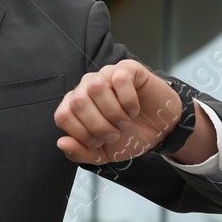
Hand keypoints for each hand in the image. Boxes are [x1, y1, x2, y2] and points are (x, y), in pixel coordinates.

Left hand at [54, 61, 191, 164]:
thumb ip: (79, 152)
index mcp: (76, 105)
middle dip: (98, 126)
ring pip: (96, 88)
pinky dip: (129, 101)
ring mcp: (106, 74)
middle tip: (115, 133)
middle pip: (78, 102)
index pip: (62, 116)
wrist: (160, 131)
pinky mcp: (127, 68)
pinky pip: (119, 79)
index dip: (81, 134)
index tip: (100, 141)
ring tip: (125, 121)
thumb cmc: (130, 137)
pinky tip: (134, 109)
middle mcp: (87, 86)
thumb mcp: (102, 153)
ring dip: (114, 113)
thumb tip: (61, 142)